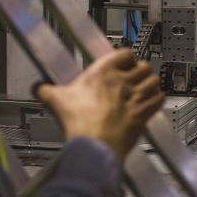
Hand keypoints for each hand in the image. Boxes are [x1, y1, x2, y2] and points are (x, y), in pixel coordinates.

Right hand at [35, 49, 164, 158]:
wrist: (94, 143)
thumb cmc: (79, 121)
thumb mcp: (56, 100)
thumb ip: (46, 90)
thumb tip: (38, 87)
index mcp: (103, 71)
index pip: (125, 53)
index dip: (126, 58)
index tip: (124, 62)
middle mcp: (123, 80)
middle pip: (144, 65)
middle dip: (141, 70)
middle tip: (135, 77)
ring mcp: (135, 96)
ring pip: (154, 80)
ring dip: (151, 84)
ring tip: (145, 88)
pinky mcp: (144, 112)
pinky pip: (159, 99)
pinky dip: (157, 99)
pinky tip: (151, 103)